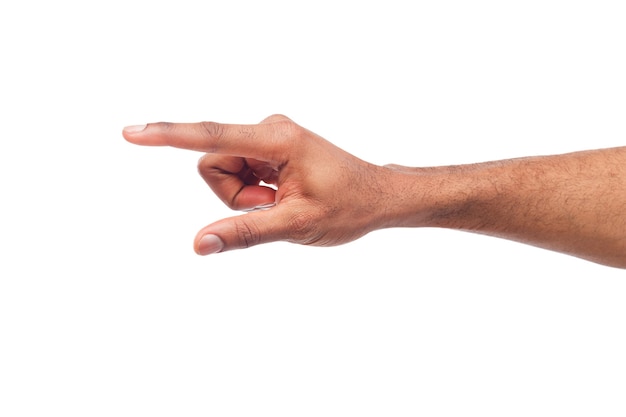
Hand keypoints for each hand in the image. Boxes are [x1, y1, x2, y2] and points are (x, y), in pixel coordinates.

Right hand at [123, 115, 396, 254]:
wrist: (377, 197)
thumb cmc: (348, 207)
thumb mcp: (297, 226)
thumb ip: (245, 233)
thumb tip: (200, 244)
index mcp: (277, 140)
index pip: (212, 138)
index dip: (168, 136)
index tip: (132, 134)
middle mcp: (269, 129)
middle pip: (213, 163)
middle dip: (233, 194)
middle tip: (271, 206)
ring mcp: (269, 137)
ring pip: (224, 170)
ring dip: (244, 195)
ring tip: (280, 203)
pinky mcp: (270, 147)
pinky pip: (240, 171)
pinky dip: (253, 191)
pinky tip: (281, 195)